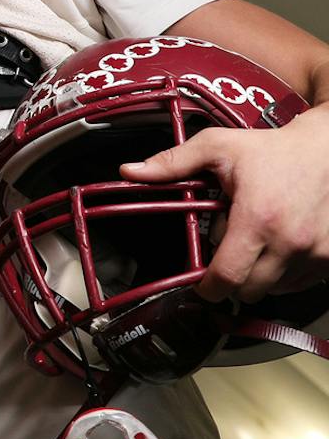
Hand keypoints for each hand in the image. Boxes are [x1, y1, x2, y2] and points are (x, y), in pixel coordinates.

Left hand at [121, 107, 328, 301]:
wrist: (325, 149)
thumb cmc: (272, 149)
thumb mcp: (216, 147)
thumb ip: (171, 163)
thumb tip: (129, 172)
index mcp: (258, 218)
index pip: (227, 277)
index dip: (207, 287)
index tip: (200, 283)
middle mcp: (290, 241)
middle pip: (248, 290)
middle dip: (231, 278)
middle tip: (229, 248)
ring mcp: (316, 252)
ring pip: (274, 289)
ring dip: (258, 275)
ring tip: (257, 240)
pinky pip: (298, 284)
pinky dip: (283, 273)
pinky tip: (278, 244)